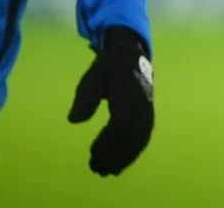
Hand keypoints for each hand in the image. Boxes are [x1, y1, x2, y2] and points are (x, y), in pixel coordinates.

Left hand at [68, 26, 154, 176]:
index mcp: (128, 95)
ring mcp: (147, 109)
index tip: (91, 153)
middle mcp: (142, 105)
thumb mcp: (92, 77)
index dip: (107, 143)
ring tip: (109, 170)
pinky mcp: (148, 112)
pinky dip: (134, 150)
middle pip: (131, 137)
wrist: (130, 53)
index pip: (120, 125)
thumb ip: (84, 99)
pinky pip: (145, 135)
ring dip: (125, 157)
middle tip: (97, 170)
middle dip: (115, 155)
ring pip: (139, 138)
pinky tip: (123, 159)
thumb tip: (74, 121)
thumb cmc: (108, 67)